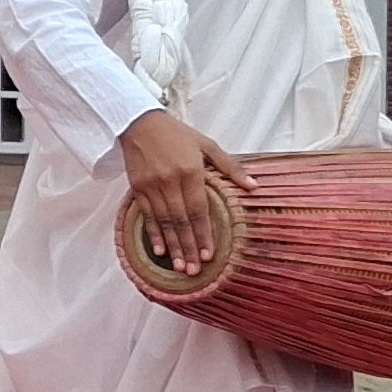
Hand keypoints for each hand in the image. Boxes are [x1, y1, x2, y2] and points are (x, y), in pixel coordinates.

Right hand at [117, 109, 243, 275]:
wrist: (139, 122)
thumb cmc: (176, 134)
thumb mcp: (207, 144)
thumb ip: (230, 167)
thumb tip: (253, 186)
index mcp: (191, 171)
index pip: (199, 209)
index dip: (204, 233)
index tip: (209, 254)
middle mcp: (171, 181)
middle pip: (181, 220)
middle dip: (189, 247)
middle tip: (194, 269)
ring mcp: (152, 186)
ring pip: (164, 222)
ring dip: (173, 245)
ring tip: (179, 266)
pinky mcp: (138, 188)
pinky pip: (147, 215)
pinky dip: (153, 234)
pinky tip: (159, 251)